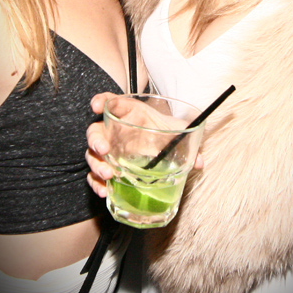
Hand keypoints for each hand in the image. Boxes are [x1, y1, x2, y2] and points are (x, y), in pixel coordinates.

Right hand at [85, 92, 204, 198]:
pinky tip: (104, 191)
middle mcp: (113, 131)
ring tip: (108, 174)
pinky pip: (94, 176)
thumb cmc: (164, 132)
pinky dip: (96, 184)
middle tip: (104, 149)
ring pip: (92, 155)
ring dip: (97, 165)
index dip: (101, 101)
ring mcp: (108, 150)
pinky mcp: (108, 167)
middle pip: (95, 131)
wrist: (160, 144)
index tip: (97, 106)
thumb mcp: (176, 131)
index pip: (110, 102)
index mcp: (127, 113)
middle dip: (96, 140)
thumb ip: (187, 141)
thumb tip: (199, 162)